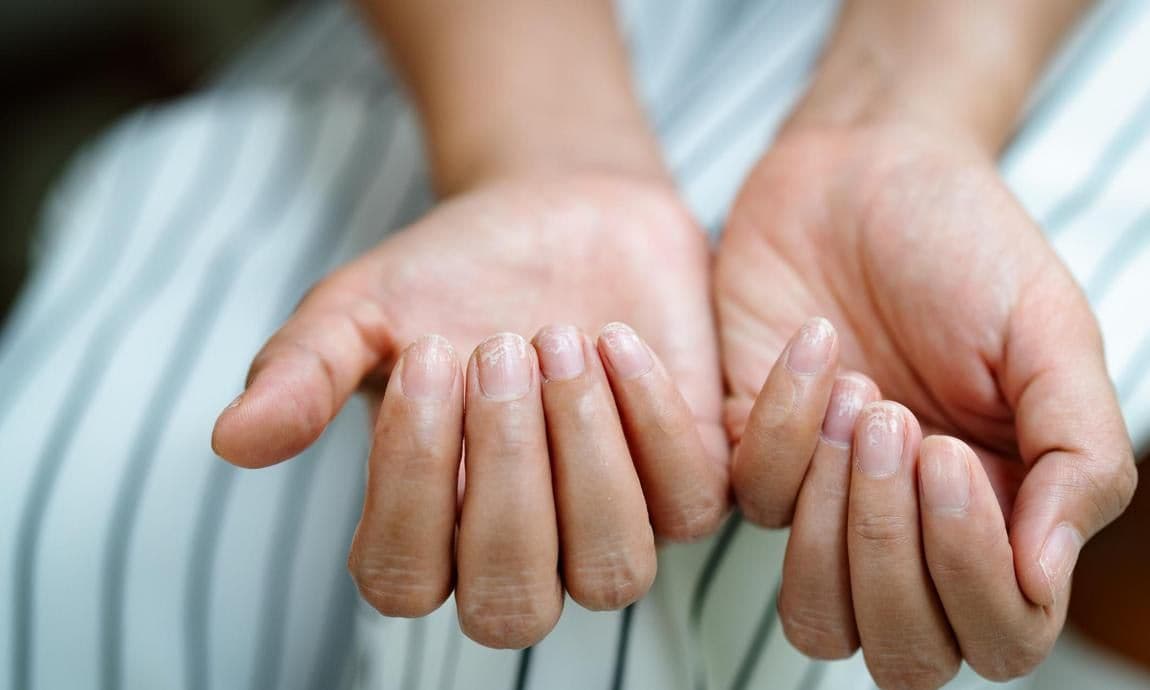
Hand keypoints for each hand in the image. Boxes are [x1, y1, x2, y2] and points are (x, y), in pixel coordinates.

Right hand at [212, 173, 727, 647]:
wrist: (558, 212)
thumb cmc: (452, 272)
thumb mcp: (363, 309)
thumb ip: (303, 373)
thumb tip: (232, 441)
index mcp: (427, 530)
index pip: (403, 579)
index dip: (410, 481)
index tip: (426, 354)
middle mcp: (521, 550)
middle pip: (512, 605)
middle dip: (505, 475)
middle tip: (495, 346)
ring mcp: (610, 524)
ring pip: (613, 573)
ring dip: (585, 457)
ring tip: (558, 338)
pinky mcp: (686, 480)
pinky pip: (690, 504)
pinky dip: (652, 420)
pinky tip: (615, 337)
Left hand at [715, 124, 1136, 687]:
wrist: (863, 171)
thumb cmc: (966, 248)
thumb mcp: (1050, 334)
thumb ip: (1079, 455)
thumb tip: (1047, 579)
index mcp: (1003, 516)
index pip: (999, 634)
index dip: (972, 575)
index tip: (949, 455)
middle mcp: (912, 530)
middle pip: (902, 649)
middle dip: (895, 551)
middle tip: (901, 425)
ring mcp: (825, 502)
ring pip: (816, 615)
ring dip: (835, 522)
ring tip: (862, 399)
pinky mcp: (746, 455)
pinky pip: (749, 501)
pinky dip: (781, 425)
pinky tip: (815, 345)